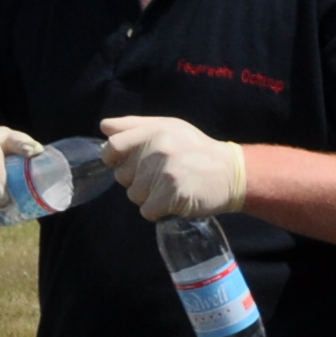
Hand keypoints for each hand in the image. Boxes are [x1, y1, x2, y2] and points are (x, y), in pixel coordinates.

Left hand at [100, 114, 248, 221]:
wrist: (231, 173)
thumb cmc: (196, 149)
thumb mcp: (169, 127)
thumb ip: (135, 125)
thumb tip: (104, 127)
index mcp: (154, 130)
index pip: (113, 146)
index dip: (113, 158)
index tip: (126, 163)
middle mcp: (158, 149)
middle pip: (122, 175)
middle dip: (136, 180)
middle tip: (159, 177)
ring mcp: (166, 172)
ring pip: (134, 195)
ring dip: (148, 197)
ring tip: (168, 189)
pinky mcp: (173, 194)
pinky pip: (147, 210)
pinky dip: (157, 211)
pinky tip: (172, 201)